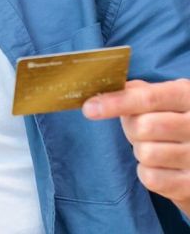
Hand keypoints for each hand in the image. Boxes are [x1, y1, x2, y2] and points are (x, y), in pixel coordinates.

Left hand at [83, 79, 189, 214]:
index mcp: (187, 97)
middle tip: (142, 129)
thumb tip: (106, 91)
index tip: (89, 108)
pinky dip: (147, 173)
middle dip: (131, 129)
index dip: (116, 102)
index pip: (147, 98)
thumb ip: (138, 91)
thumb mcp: (165, 98)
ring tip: (157, 147)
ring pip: (145, 153)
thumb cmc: (175, 120)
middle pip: (142, 127)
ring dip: (141, 151)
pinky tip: (161, 166)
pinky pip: (151, 178)